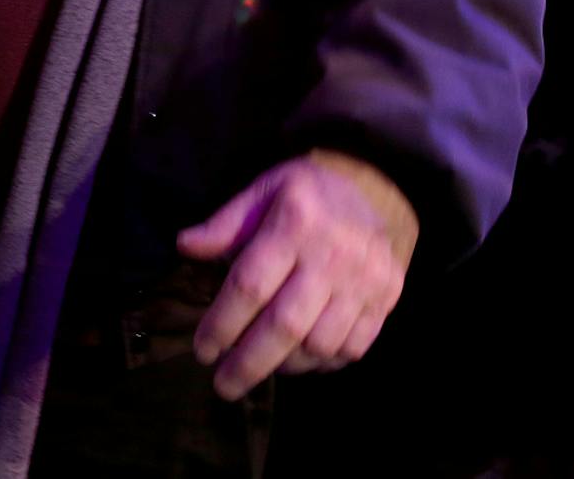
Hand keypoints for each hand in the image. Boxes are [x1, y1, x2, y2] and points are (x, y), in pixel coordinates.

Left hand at [177, 149, 418, 399]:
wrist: (376, 187)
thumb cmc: (306, 194)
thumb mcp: (264, 190)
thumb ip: (226, 222)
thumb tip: (184, 245)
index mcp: (296, 222)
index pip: (250, 285)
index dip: (222, 324)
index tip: (203, 351)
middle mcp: (334, 253)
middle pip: (285, 325)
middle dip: (249, 363)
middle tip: (224, 385)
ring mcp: (366, 278)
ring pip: (320, 344)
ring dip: (285, 365)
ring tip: (262, 365)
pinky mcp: (388, 296)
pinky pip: (353, 348)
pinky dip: (323, 363)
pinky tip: (300, 358)